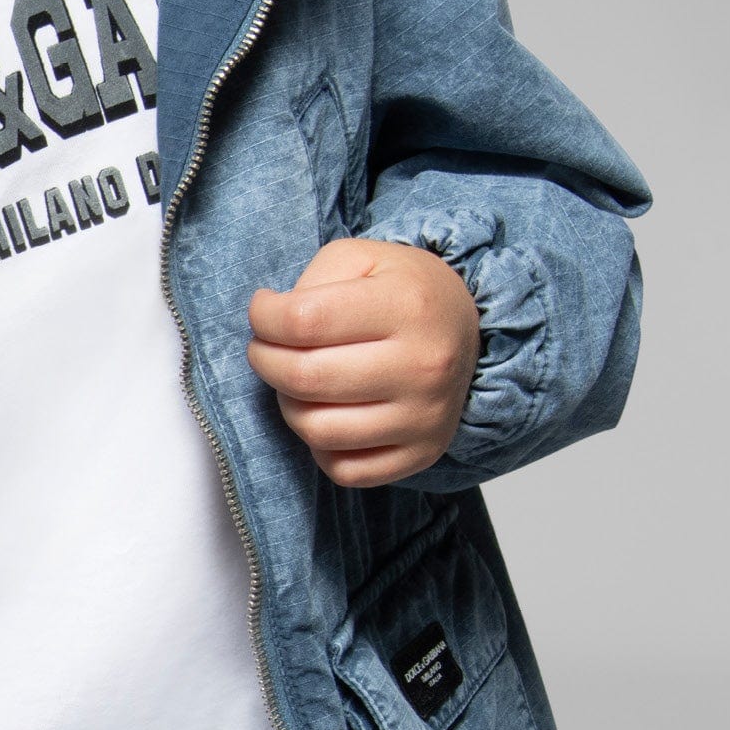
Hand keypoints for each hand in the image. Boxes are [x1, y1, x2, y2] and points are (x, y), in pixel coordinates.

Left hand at [246, 236, 479, 486]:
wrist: (465, 328)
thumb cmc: (401, 290)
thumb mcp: (361, 258)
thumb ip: (311, 282)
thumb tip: (270, 324)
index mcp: (407, 304)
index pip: (302, 321)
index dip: (263, 318)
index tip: (263, 312)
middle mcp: (424, 364)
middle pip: (304, 378)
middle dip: (265, 361)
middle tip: (267, 349)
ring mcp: (426, 416)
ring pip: (318, 430)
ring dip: (289, 406)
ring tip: (297, 381)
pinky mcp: (423, 453)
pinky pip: (344, 470)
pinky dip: (321, 447)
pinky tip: (328, 414)